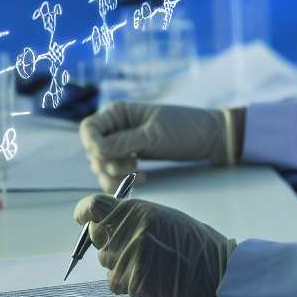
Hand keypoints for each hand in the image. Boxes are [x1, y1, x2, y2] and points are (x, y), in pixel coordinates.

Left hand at [73, 194, 235, 296]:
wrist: (219, 271)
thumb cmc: (191, 241)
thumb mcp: (160, 216)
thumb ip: (129, 217)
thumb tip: (98, 221)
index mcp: (136, 211)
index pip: (93, 207)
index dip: (84, 212)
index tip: (81, 217)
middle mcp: (130, 231)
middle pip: (96, 237)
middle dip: (108, 242)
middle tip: (131, 246)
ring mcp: (132, 258)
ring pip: (106, 262)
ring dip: (121, 264)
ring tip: (150, 262)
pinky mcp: (135, 283)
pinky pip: (115, 283)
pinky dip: (128, 282)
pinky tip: (151, 277)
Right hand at [78, 102, 243, 192]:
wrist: (209, 138)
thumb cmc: (183, 129)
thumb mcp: (153, 135)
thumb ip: (124, 142)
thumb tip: (98, 151)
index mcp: (118, 113)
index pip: (88, 129)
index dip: (92, 145)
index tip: (108, 156)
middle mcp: (115, 128)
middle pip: (93, 151)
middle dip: (110, 164)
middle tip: (134, 166)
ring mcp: (122, 144)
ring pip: (102, 167)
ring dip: (115, 176)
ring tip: (139, 175)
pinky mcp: (131, 159)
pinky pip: (114, 175)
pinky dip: (122, 182)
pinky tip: (142, 180)